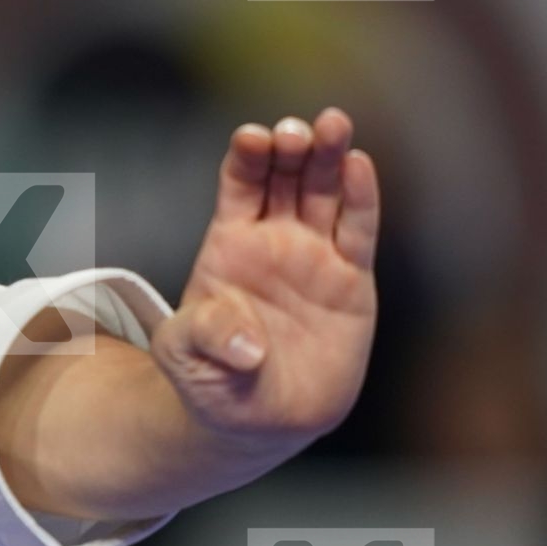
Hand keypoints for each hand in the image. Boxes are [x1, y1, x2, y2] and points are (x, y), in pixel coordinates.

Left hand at [149, 108, 379, 461]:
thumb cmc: (210, 381)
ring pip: (325, 193)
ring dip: (330, 157)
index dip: (246, 158)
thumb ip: (204, 338)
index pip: (239, 185)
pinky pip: (358, 232)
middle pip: (286, 176)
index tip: (252, 138)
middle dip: (291, 146)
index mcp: (228, 244)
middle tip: (296, 129)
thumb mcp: (184, 358)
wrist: (256, 420)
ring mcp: (315, 256)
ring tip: (333, 125)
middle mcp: (275, 239)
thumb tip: (246, 346)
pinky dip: (362, 198)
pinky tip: (359, 165)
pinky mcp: (352, 281)